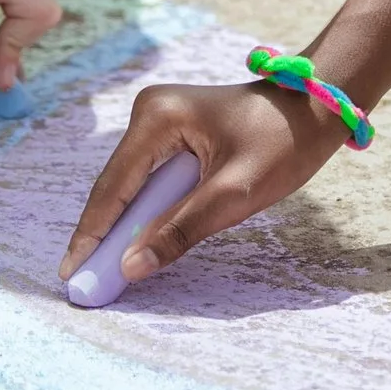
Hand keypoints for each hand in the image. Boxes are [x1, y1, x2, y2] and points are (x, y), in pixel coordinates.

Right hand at [58, 80, 352, 282]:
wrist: (318, 107)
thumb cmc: (283, 143)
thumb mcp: (234, 193)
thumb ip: (181, 230)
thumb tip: (132, 267)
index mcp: (158, 118)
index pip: (113, 187)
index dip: (92, 234)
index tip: (72, 273)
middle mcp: (149, 113)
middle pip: (116, 187)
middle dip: (102, 235)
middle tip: (83, 282)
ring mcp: (159, 122)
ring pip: (131, 187)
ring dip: (122, 228)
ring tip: (101, 273)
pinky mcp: (173, 134)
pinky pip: (150, 181)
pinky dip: (144, 214)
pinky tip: (133, 245)